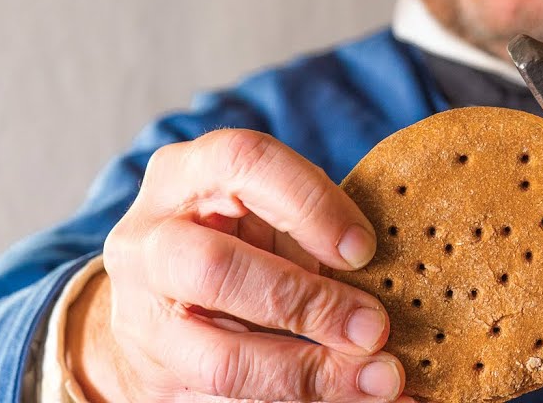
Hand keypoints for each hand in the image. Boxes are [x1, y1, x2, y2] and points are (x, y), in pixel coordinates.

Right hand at [66, 129, 413, 401]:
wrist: (159, 300)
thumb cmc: (239, 238)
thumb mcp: (269, 214)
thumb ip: (316, 232)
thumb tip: (402, 272)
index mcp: (185, 174)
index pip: (244, 163)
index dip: (311, 204)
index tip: (364, 249)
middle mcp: (149, 240)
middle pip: (217, 268)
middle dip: (308, 303)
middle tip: (375, 328)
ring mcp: (140, 317)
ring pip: (221, 360)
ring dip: (311, 375)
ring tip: (378, 380)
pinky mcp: (155, 381)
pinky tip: (354, 397)